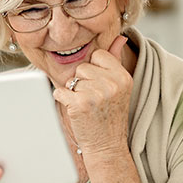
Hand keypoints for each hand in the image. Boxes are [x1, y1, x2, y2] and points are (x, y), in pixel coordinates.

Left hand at [52, 35, 131, 159]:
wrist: (107, 145)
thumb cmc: (110, 116)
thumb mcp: (119, 87)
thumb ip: (116, 60)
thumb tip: (120, 37)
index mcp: (123, 76)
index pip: (99, 55)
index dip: (94, 70)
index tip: (99, 86)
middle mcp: (112, 83)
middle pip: (82, 67)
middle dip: (83, 82)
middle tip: (94, 100)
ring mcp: (96, 93)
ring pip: (72, 79)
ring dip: (74, 92)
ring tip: (87, 106)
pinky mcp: (79, 104)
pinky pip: (60, 91)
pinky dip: (63, 100)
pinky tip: (76, 110)